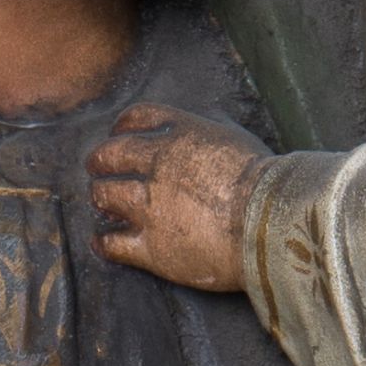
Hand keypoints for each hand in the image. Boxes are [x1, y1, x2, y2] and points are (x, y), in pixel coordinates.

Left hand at [88, 112, 265, 294]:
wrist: (268, 222)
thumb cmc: (267, 181)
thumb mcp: (239, 138)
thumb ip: (216, 132)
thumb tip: (212, 125)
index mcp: (180, 133)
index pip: (138, 118)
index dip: (123, 127)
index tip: (119, 134)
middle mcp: (157, 164)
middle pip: (111, 154)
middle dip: (100, 160)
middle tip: (97, 168)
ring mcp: (150, 206)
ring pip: (105, 195)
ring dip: (100, 197)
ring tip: (101, 203)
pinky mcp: (152, 247)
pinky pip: (113, 244)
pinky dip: (103, 242)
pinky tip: (102, 243)